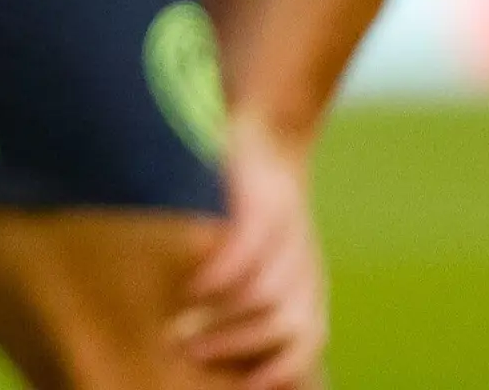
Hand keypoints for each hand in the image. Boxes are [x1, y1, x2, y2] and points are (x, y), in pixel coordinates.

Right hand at [177, 118, 328, 385]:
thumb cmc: (250, 197)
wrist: (270, 126)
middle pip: (290, 326)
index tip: (243, 388)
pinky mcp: (265, 199)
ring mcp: (289, 230)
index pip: (307, 340)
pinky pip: (249, 249)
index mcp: (307, 280)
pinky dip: (220, 275)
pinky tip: (192, 287)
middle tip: (190, 356)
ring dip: (223, 319)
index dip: (279, 369)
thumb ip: (249, 292)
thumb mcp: (264, 251)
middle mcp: (305, 261)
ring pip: (268, 296)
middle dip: (237, 349)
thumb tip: (210, 338)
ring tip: (180, 330)